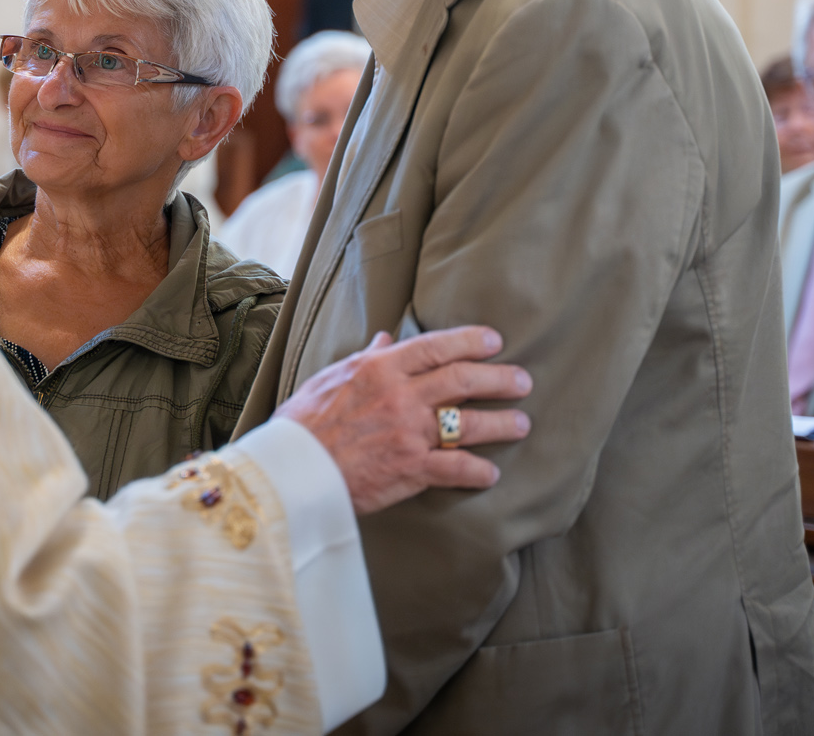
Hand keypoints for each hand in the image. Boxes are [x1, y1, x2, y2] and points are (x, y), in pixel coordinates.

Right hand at [277, 326, 531, 515]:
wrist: (292, 469)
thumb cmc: (304, 423)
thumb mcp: (330, 378)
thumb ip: (364, 358)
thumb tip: (384, 338)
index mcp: (379, 368)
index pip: (436, 346)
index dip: (471, 341)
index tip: (495, 341)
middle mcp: (399, 396)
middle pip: (463, 379)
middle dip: (499, 378)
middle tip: (522, 381)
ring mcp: (408, 432)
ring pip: (469, 423)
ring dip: (502, 423)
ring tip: (522, 423)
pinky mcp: (410, 469)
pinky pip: (456, 468)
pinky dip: (478, 471)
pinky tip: (491, 473)